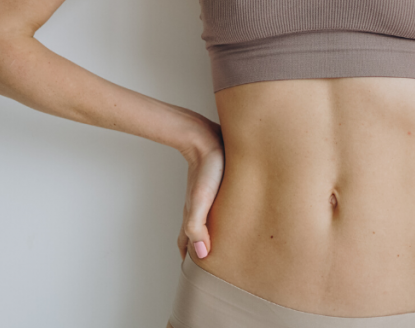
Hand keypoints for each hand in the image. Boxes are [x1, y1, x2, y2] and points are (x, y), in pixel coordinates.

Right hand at [174, 111, 224, 261]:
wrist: (205, 139)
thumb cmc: (206, 169)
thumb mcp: (201, 200)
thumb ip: (197, 227)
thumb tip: (201, 255)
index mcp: (193, 215)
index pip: (187, 244)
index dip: (189, 260)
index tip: (194, 276)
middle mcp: (198, 209)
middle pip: (194, 235)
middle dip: (198, 251)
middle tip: (207, 266)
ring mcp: (206, 198)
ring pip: (205, 222)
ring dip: (208, 235)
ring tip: (218, 247)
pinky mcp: (216, 186)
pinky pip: (215, 208)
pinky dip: (217, 219)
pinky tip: (228, 217)